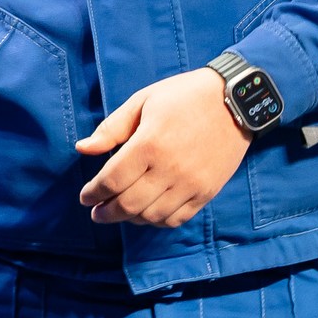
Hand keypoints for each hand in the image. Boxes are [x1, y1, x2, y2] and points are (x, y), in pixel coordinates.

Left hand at [75, 68, 251, 227]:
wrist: (235, 101)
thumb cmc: (183, 96)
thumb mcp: (142, 101)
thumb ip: (111, 128)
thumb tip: (83, 148)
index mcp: (149, 143)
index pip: (111, 180)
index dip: (93, 193)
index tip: (85, 197)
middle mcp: (169, 168)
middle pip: (128, 204)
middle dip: (106, 212)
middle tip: (97, 212)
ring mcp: (190, 183)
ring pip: (151, 216)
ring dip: (130, 218)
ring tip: (121, 212)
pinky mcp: (207, 191)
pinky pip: (177, 218)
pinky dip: (157, 221)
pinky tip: (148, 213)